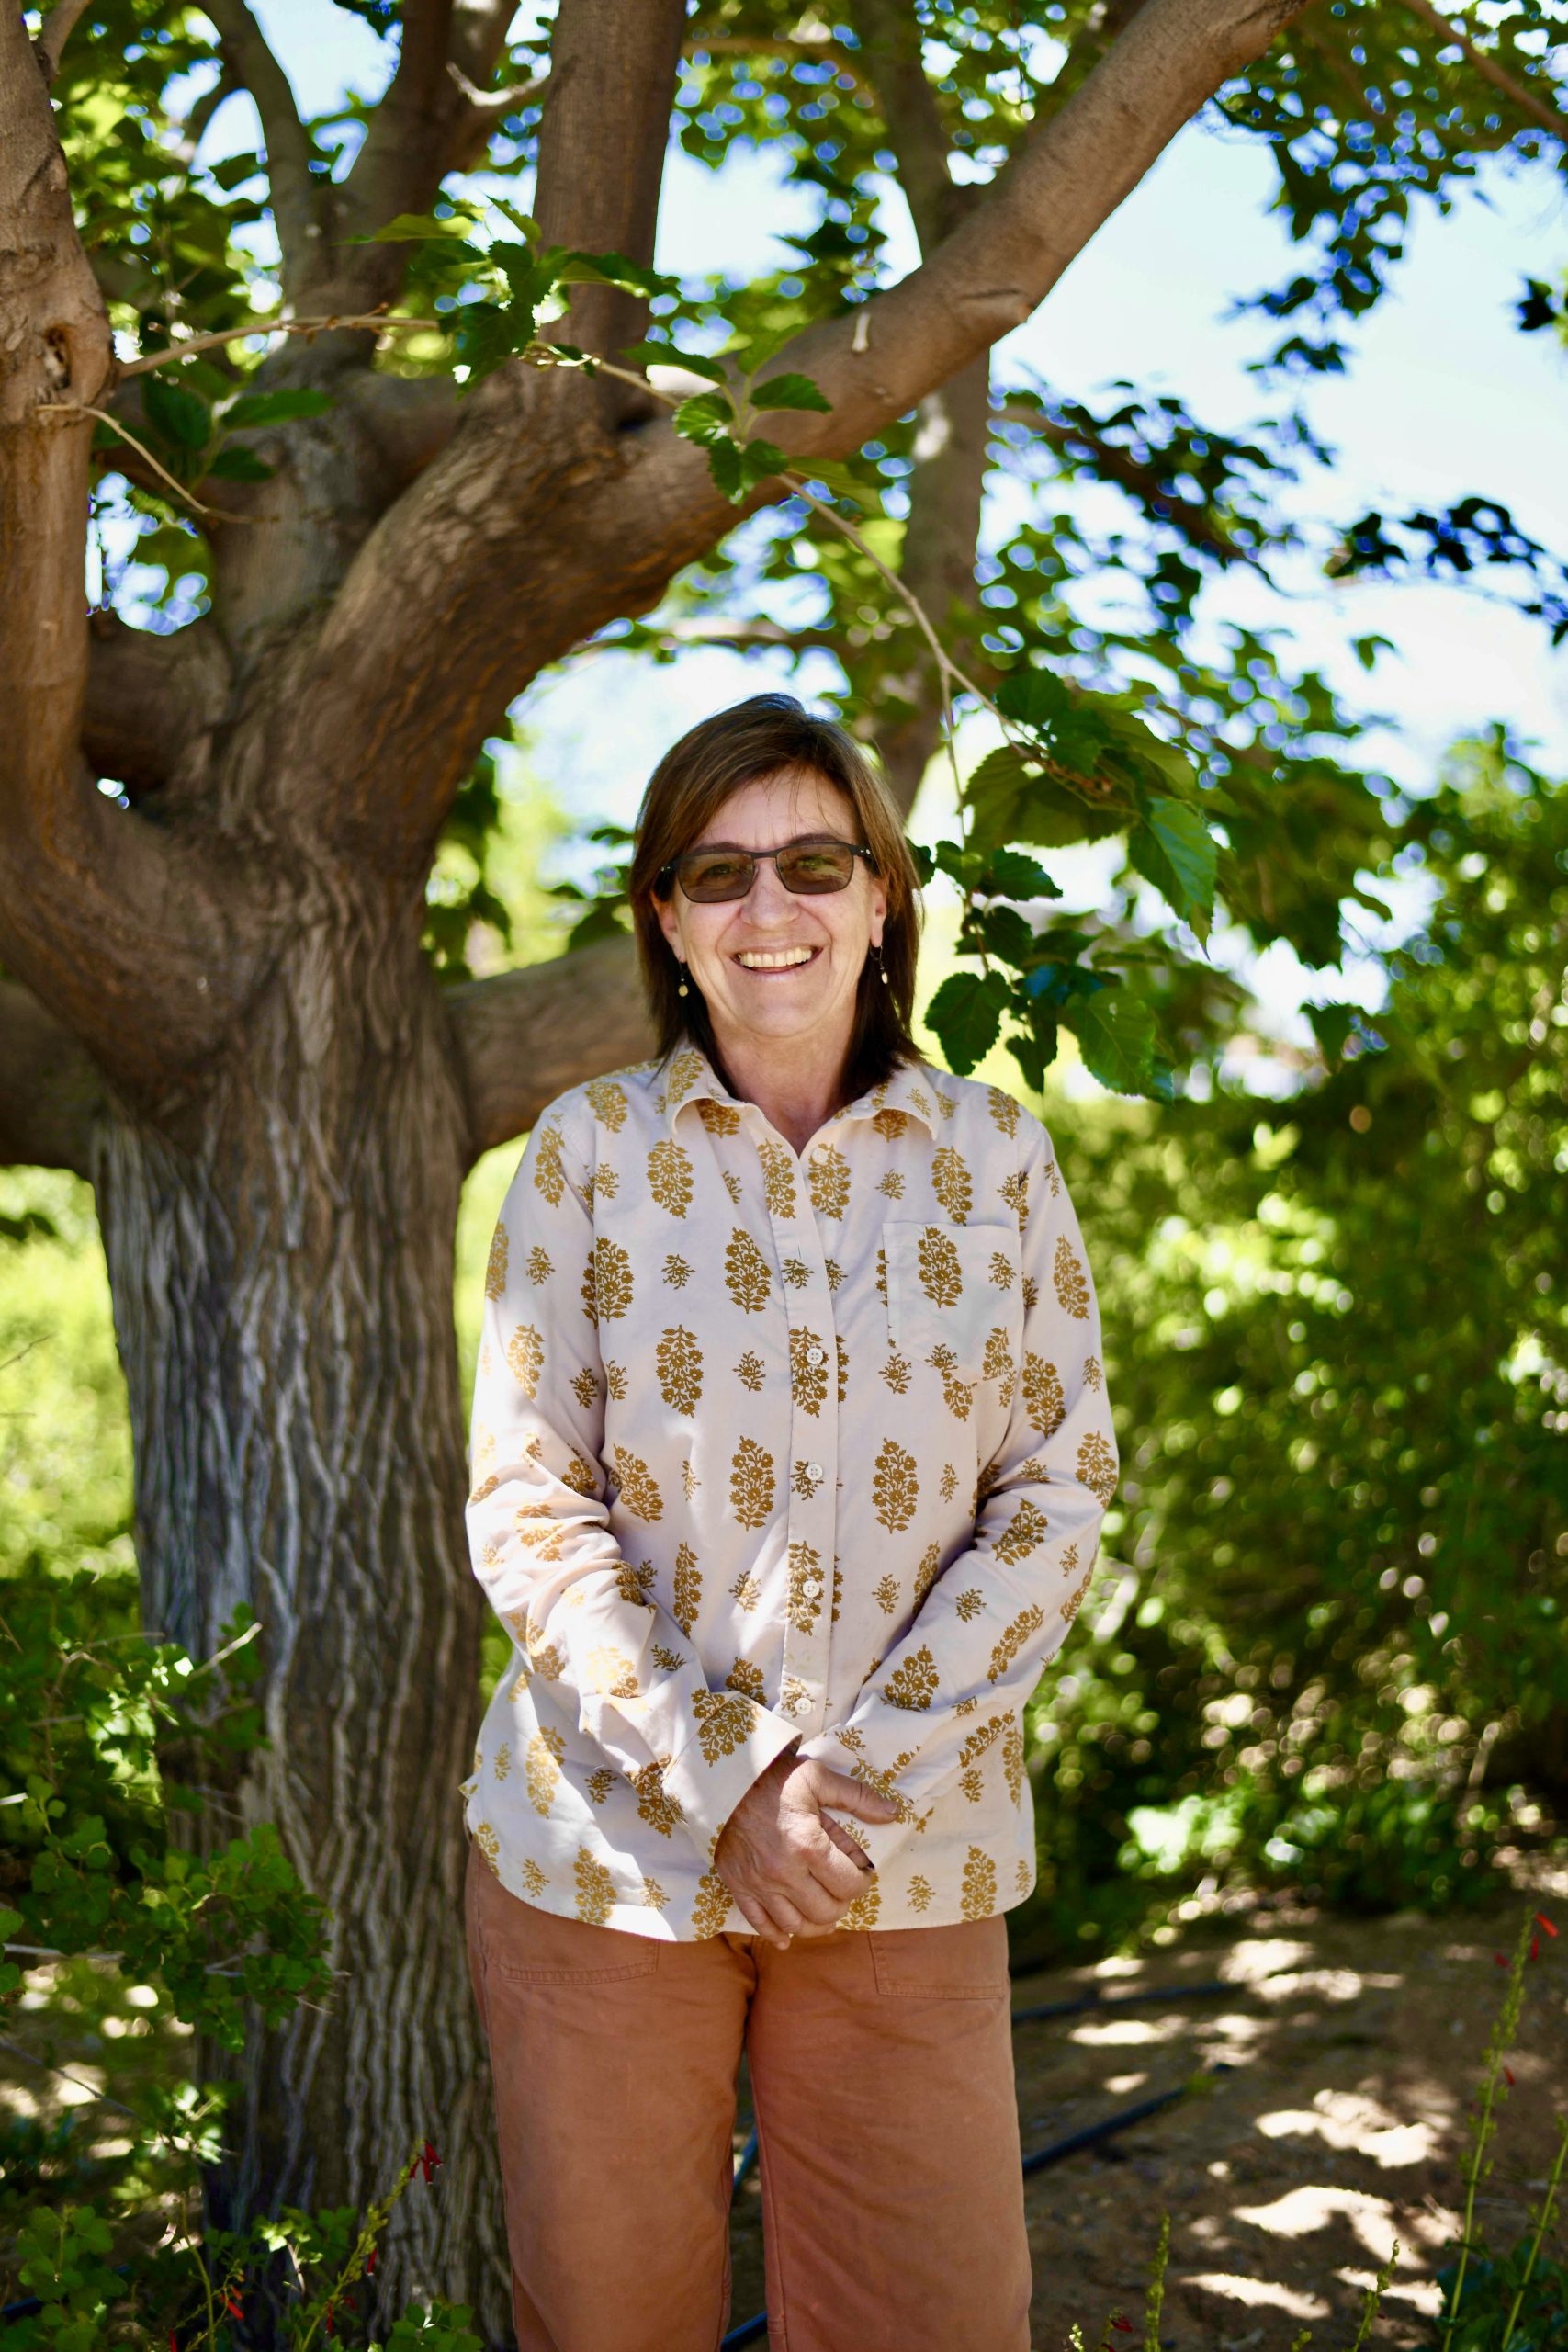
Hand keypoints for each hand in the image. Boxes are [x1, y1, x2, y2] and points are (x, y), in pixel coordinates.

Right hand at [714, 1750, 900, 1948]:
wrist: (722, 1779)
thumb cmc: (773, 1776)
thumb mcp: (818, 1777)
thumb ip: (858, 1797)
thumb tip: (893, 1813)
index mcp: (808, 1846)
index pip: (849, 1885)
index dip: (863, 1881)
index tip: (863, 1872)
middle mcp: (784, 1872)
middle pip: (826, 1911)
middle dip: (843, 1903)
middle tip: (844, 1888)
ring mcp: (759, 1884)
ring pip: (797, 1925)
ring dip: (817, 1923)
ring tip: (825, 1909)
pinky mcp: (738, 1886)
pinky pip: (760, 1924)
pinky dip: (778, 1935)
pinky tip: (789, 1935)